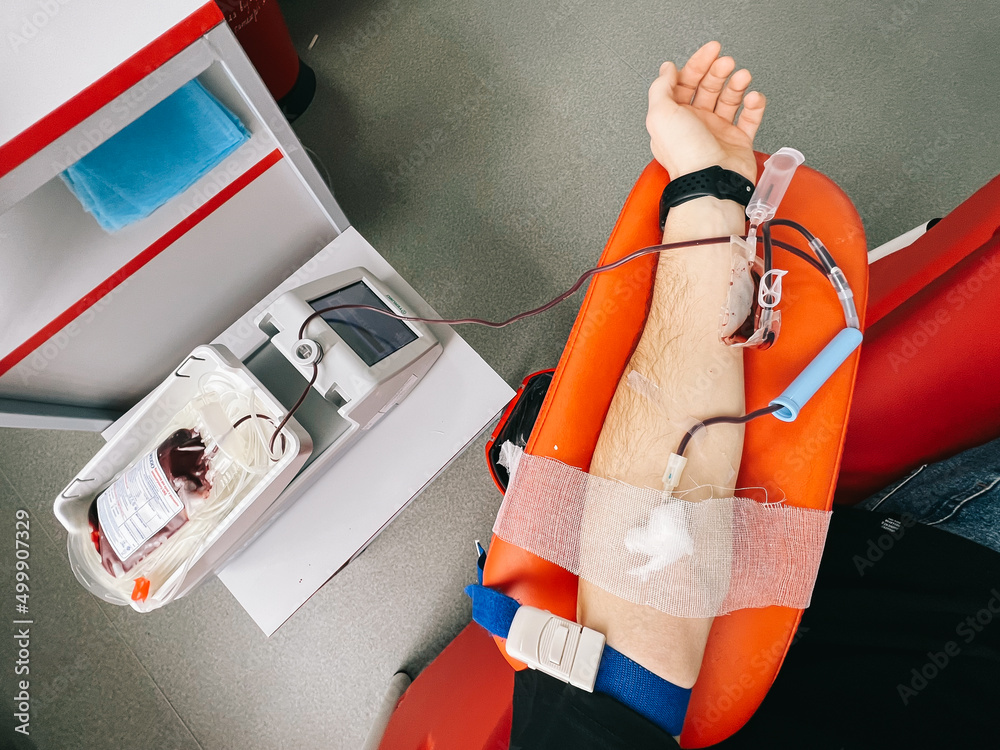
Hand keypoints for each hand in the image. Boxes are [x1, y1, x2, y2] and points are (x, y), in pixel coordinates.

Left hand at [646, 41, 765, 182]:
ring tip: (742, 77)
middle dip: (718, 71)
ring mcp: (717, 133)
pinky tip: (754, 97)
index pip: (685, 84)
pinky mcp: (738, 142)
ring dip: (737, 84)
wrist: (711, 181)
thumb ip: (661, 88)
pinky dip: (754, 105)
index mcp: (675, 118)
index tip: (709, 52)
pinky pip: (749, 118)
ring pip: (730, 100)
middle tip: (727, 62)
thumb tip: (666, 70)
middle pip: (708, 88)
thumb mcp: (660, 114)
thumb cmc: (685, 155)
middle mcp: (695, 125)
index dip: (696, 65)